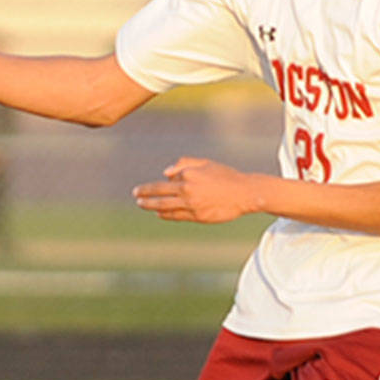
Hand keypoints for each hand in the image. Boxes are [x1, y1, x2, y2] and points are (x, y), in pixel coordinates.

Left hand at [133, 157, 255, 223]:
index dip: (155, 185)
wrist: (244, 193)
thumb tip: (165, 172)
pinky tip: (158, 214)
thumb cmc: (226, 175)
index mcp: (188, 175)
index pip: (166, 180)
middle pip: (160, 193)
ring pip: (165, 206)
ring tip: (142, 205)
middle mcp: (187, 190)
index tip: (143, 189)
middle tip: (135, 195)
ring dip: (151, 206)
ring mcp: (191, 205)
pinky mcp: (197, 216)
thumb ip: (185, 164)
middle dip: (145, 194)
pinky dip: (165, 215)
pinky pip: (176, 216)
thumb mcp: (206, 163)